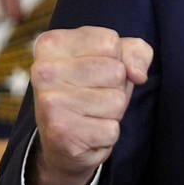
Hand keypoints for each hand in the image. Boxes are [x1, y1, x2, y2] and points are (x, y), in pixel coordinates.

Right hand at [27, 26, 152, 184]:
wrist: (60, 142)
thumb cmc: (89, 90)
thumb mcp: (113, 58)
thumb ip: (134, 51)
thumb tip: (138, 74)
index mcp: (52, 44)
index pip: (110, 42)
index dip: (115, 59)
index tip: (93, 70)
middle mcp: (44, 71)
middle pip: (116, 71)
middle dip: (115, 87)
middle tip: (92, 95)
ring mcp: (50, 103)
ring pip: (117, 100)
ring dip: (112, 111)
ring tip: (90, 113)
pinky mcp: (61, 134)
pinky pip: (111, 129)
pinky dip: (106, 135)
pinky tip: (87, 132)